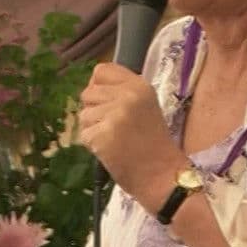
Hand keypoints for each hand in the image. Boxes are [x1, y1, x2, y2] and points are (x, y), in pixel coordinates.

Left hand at [78, 63, 185, 209]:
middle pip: (88, 93)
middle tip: (114, 128)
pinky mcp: (103, 134)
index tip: (105, 102)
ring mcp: (115, 114)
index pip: (101, 71)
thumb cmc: (153, 144)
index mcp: (139, 85)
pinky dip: (93, 145)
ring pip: (84, 115)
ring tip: (114, 140)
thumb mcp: (145, 106)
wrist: (163, 175)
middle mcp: (127, 95)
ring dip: (93, 129)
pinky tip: (110, 151)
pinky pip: (84, 134)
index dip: (97, 86)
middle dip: (94, 111)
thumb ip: (122, 93)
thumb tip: (92, 87)